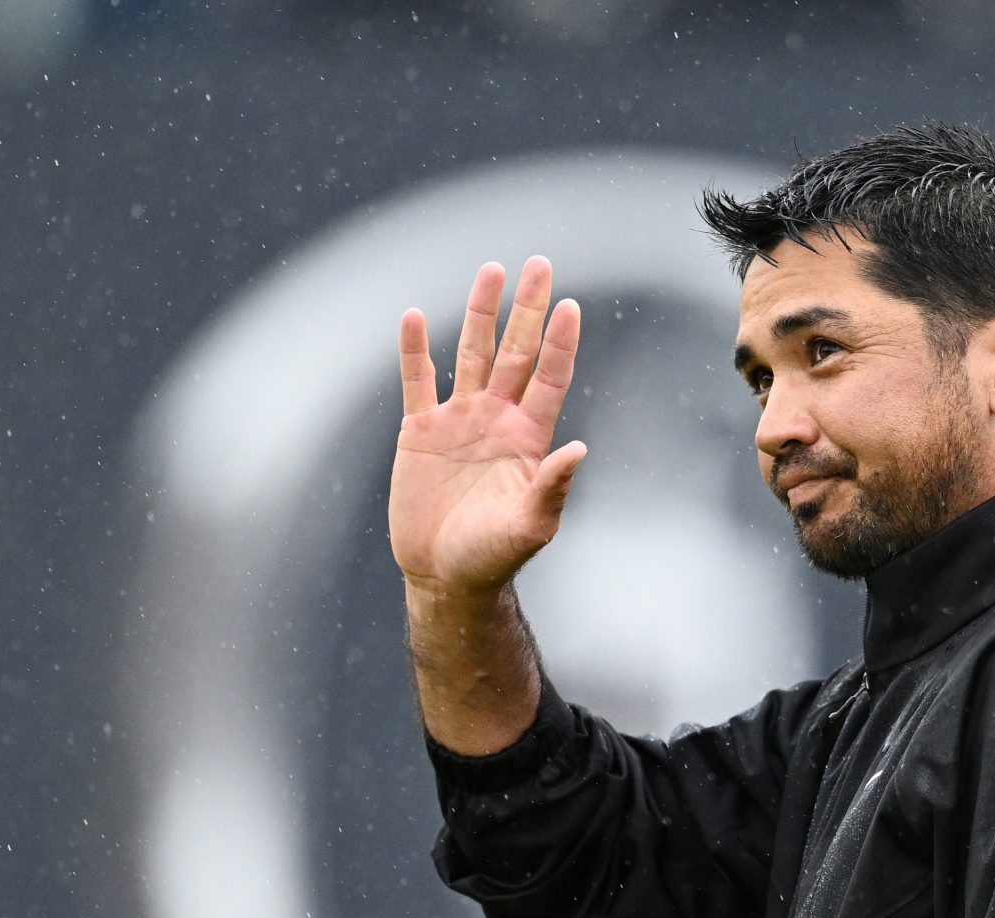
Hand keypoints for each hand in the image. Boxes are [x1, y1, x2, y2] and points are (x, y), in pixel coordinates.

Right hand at [389, 255, 587, 599]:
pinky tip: (416, 317)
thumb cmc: (493, 558)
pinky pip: (417, 382)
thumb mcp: (529, 526)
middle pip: (514, 352)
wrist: (444, 577)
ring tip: (491, 270)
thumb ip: (552, 486)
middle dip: (526, 309)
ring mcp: (458, 421)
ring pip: (471, 354)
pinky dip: (415, 351)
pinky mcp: (420, 433)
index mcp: (527, 437)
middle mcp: (496, 419)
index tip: (569, 304)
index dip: (559, 343)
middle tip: (540, 263)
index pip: (548, 377)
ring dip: (481, 313)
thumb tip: (579, 448)